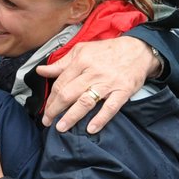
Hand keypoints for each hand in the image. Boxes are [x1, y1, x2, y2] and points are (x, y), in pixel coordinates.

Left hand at [36, 36, 159, 133]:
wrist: (138, 50)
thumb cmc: (108, 51)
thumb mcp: (81, 51)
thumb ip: (61, 63)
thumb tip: (41, 70)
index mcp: (81, 61)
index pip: (60, 83)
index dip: (51, 99)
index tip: (46, 110)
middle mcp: (93, 72)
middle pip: (68, 94)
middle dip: (55, 110)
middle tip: (48, 122)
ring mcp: (108, 83)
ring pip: (86, 102)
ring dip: (71, 117)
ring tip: (61, 128)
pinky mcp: (123, 91)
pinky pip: (110, 107)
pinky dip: (100, 119)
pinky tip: (90, 129)